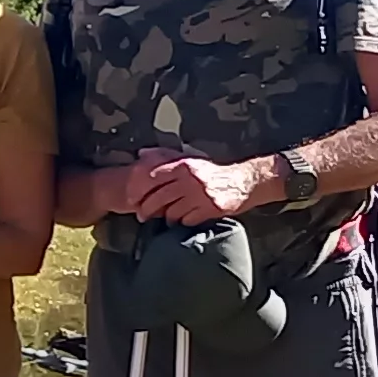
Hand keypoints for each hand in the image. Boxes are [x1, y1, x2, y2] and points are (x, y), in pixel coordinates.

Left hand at [134, 152, 276, 223]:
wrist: (244, 181)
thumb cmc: (214, 172)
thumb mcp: (190, 160)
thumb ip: (165, 157)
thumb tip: (141, 154)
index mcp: (183, 165)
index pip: (153, 178)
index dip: (139, 190)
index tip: (133, 198)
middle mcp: (190, 179)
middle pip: (159, 198)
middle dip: (147, 209)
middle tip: (142, 215)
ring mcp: (200, 195)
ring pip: (171, 212)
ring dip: (165, 217)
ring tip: (164, 218)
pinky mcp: (210, 209)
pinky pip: (187, 220)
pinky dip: (181, 222)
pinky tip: (182, 220)